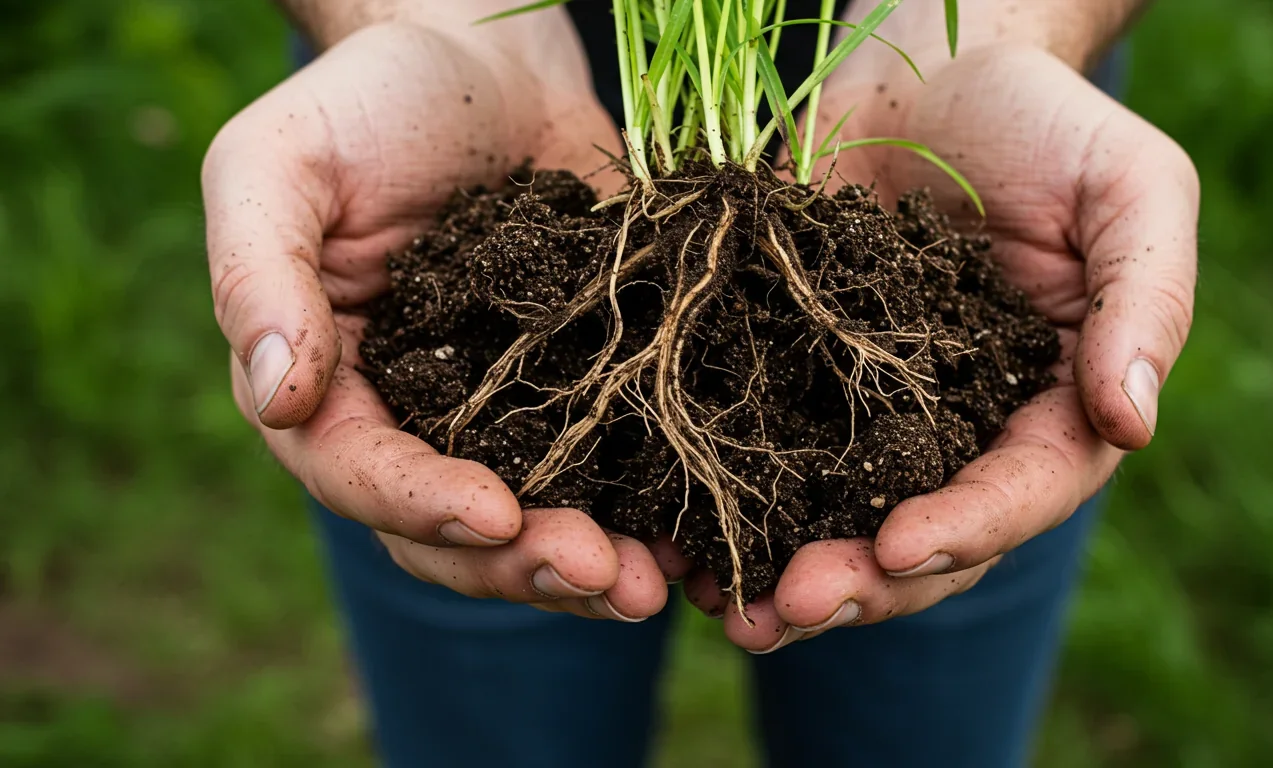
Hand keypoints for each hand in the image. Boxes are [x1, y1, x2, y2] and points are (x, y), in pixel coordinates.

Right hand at [203, 19, 677, 620]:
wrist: (491, 64)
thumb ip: (257, 274)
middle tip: (605, 577)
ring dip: (590, 565)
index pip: (359, 473)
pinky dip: (649, 511)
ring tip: (654, 584)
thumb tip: (276, 397)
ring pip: (536, 521)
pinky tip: (697, 537)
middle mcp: (416, 421)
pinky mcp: (585, 393)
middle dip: (523, 563)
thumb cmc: (372, 99)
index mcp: (329, 384)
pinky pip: (612, 469)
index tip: (496, 513)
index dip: (422, 503)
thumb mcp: (283, 163)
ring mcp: (505, 416)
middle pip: (452, 530)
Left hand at [689, 44, 1197, 650]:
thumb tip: (1133, 420)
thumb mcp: (1128, 188)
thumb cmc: (1044, 119)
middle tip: (789, 607)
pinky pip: (761, 463)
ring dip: (784, 577)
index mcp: (1052, 406)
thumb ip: (1147, 297)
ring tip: (726, 610)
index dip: (965, 528)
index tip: (897, 546)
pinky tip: (676, 546)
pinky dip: (724, 512)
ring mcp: (870, 419)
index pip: (1022, 491)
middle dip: (861, 583)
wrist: (925, 70)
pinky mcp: (793, 385)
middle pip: (923, 541)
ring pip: (835, 525)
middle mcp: (961, 434)